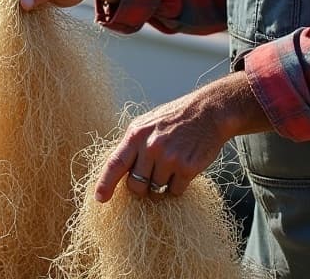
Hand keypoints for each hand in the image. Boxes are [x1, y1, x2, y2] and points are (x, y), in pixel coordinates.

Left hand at [94, 71, 269, 200]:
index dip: (105, 183)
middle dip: (141, 187)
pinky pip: (175, 191)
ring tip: (170, 169)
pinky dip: (177, 186)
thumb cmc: (174, 119)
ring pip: (156, 191)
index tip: (100, 198)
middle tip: (151, 177)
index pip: (115, 164)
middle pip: (135, 186)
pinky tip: (183, 170)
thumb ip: (132, 145)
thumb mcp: (147, 124)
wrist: (208, 111)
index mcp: (136, 135)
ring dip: (161, 187)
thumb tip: (117, 172)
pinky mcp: (187, 168)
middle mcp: (150, 147)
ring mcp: (169, 158)